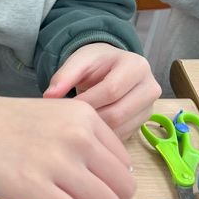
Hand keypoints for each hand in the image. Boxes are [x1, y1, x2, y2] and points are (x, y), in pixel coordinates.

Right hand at [0, 80, 135, 198]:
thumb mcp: (51, 117)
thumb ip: (79, 141)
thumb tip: (102, 181)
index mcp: (85, 117)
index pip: (124, 165)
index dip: (115, 188)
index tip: (96, 197)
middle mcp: (78, 136)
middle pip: (122, 189)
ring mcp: (56, 161)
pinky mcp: (32, 186)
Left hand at [43, 43, 159, 140]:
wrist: (112, 66)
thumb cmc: (96, 63)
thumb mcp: (79, 61)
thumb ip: (64, 76)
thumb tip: (49, 97)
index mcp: (136, 66)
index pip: (111, 90)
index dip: (87, 101)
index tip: (67, 108)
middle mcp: (149, 87)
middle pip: (118, 113)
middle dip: (91, 119)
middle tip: (70, 121)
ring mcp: (149, 107)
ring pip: (121, 128)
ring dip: (96, 131)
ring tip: (78, 124)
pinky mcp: (143, 122)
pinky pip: (122, 136)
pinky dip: (104, 136)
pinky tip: (90, 129)